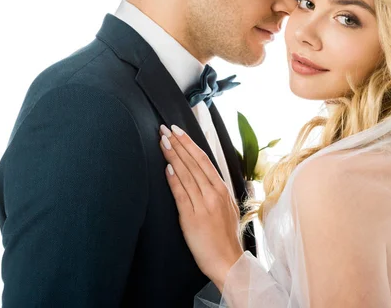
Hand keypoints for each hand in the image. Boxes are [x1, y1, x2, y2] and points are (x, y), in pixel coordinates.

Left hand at [159, 124, 243, 288]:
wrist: (228, 261)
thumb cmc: (225, 237)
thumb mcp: (225, 207)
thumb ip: (214, 190)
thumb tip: (201, 174)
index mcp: (222, 189)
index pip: (203, 159)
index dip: (189, 144)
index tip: (178, 131)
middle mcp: (214, 193)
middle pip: (193, 162)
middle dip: (178, 144)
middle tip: (165, 129)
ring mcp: (203, 205)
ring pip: (186, 174)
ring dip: (173, 156)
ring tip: (162, 142)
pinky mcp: (192, 218)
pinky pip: (181, 194)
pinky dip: (174, 180)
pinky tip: (167, 168)